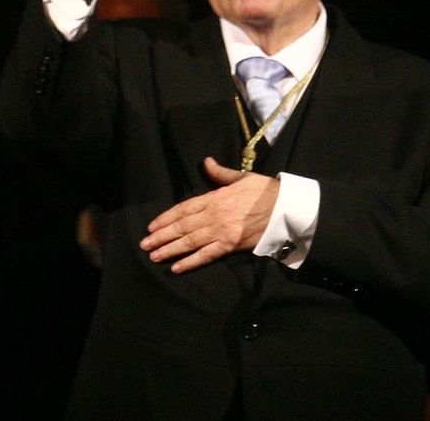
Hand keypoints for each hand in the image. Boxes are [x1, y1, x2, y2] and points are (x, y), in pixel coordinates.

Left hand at [140, 157, 279, 272]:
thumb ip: (219, 173)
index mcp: (214, 198)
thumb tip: (206, 162)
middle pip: (182, 227)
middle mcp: (214, 215)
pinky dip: (191, 262)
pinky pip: (207, 255)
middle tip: (144, 245)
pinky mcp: (230, 245)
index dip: (165, 218)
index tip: (151, 226)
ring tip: (154, 256)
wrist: (285, 207)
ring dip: (170, 250)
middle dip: (162, 236)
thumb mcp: (240, 177)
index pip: (183, 209)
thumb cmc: (263, 191)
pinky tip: (176, 267)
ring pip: (190, 242)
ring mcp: (221, 231)